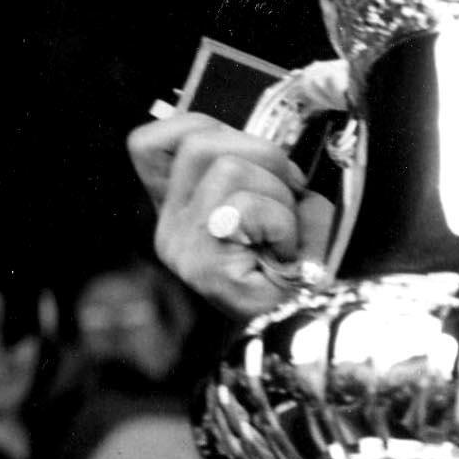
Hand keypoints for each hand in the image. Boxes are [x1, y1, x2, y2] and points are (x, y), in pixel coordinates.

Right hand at [127, 109, 334, 320]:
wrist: (309, 332)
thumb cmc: (302, 271)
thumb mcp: (282, 207)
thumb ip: (262, 171)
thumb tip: (273, 143)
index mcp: (179, 212)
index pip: (149, 144)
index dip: (202, 127)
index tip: (255, 154)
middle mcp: (169, 229)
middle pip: (201, 143)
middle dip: (265, 155)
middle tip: (293, 192)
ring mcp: (181, 247)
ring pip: (228, 167)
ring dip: (280, 193)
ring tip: (288, 232)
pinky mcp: (202, 263)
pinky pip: (244, 206)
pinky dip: (285, 221)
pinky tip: (286, 252)